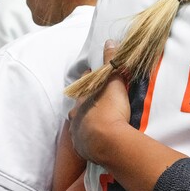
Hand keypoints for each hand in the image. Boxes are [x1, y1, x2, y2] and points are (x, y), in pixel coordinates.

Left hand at [68, 41, 130, 162]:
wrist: (108, 141)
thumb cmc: (110, 109)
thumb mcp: (113, 82)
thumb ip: (111, 62)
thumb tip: (109, 41)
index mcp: (82, 100)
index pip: (83, 86)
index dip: (89, 79)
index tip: (94, 75)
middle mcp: (75, 116)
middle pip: (77, 107)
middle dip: (85, 103)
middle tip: (96, 101)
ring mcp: (78, 134)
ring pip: (79, 125)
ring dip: (86, 122)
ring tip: (96, 123)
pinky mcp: (83, 149)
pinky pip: (84, 142)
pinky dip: (89, 139)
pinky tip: (94, 141)